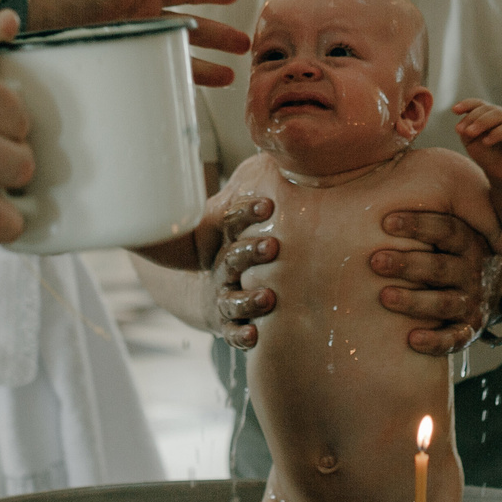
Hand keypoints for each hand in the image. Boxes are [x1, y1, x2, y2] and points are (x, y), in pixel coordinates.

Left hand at [29, 0, 249, 85]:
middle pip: (190, 26)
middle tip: (245, 45)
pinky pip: (159, 73)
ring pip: (179, 53)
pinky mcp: (126, 64)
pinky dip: (178, 81)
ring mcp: (136, 41)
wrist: (41, 25)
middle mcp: (144, 15)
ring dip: (206, 64)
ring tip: (230, 77)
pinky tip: (193, 90)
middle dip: (218, 35)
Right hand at [212, 196, 279, 348]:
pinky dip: (241, 336)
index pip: (232, 224)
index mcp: (229, 244)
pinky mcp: (228, 326)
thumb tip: (291, 165)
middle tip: (272, 246)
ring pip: (232, 299)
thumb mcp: (247, 234)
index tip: (267, 204)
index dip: (247, 213)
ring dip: (249, 298)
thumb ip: (268, 212)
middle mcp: (224, 272)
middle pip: (231, 259)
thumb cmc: (243, 261)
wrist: (210, 301)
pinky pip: (233, 333)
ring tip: (268, 298)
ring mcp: (224, 300)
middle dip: (250, 252)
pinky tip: (254, 336)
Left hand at [370, 210, 501, 355]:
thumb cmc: (448, 249)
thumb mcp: (448, 226)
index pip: (448, 229)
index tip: (387, 222)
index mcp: (468, 241)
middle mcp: (472, 271)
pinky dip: (435, 342)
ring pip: (444, 303)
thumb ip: (424, 207)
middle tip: (376, 261)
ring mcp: (471, 302)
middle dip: (408, 264)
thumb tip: (365, 181)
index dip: (419, 225)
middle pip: (441, 267)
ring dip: (414, 301)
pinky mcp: (467, 330)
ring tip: (385, 296)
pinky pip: (454, 339)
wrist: (488, 287)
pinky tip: (412, 339)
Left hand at [451, 99, 501, 183]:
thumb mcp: (472, 143)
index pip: (479, 104)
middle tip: (461, 130)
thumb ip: (467, 131)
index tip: (454, 110)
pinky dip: (496, 133)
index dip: (467, 104)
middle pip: (487, 108)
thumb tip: (464, 125)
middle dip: (473, 117)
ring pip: (499, 115)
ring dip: (482, 123)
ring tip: (470, 133)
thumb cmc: (488, 157)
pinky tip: (486, 142)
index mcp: (491, 115)